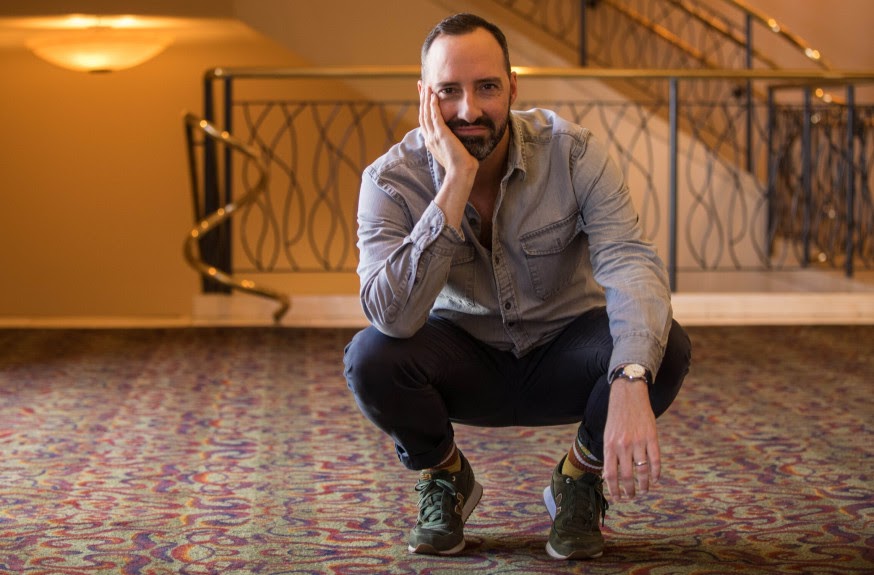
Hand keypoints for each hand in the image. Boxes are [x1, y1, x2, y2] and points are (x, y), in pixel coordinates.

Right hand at [417, 85, 477, 227]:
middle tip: (421, 85)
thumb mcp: (454, 151)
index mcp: (431, 142)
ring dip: (426, 98)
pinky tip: (434, 96)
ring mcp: (434, 136)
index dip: (424, 107)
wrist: (461, 173)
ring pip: (426, 113)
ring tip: (427, 85)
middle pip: (422, 114)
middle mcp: (429, 138)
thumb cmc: (461, 166)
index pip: (425, 120)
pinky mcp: (441, 135)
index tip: (425, 96)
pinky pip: (434, 117)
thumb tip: (459, 137)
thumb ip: (453, 142)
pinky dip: (433, 105)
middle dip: (421, 98)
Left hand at [601, 380, 660, 500]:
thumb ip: (609, 455)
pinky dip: (656, 473)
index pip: (610, 475)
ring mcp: (638, 442)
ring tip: (644, 491)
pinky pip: (655, 460)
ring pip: (642, 471)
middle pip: (627, 477)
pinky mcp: (651, 437)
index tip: (617, 499)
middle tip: (632, 498)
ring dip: (644, 485)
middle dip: (629, 492)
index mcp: (609, 446)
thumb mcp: (607, 435)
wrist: (628, 395)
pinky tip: (656, 479)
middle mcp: (623, 445)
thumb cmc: (616, 417)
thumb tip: (608, 477)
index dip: (614, 490)